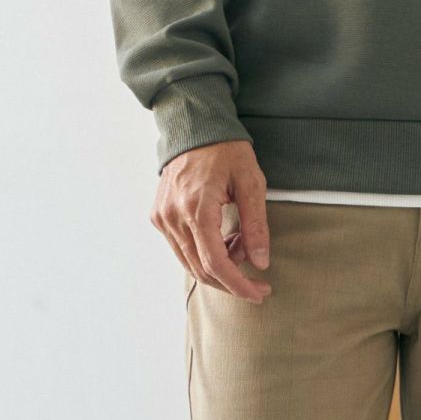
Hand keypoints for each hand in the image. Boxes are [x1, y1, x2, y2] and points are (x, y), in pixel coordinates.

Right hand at [152, 141, 271, 302]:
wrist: (194, 126)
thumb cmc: (226, 150)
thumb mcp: (251, 183)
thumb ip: (256, 226)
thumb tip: (260, 263)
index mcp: (196, 208)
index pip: (216, 264)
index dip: (239, 286)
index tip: (260, 293)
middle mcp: (173, 217)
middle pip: (202, 270)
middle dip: (233, 282)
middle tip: (258, 282)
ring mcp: (163, 218)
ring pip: (192, 264)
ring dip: (220, 266)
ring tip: (241, 245)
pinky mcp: (159, 217)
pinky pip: (183, 250)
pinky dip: (206, 253)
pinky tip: (224, 237)